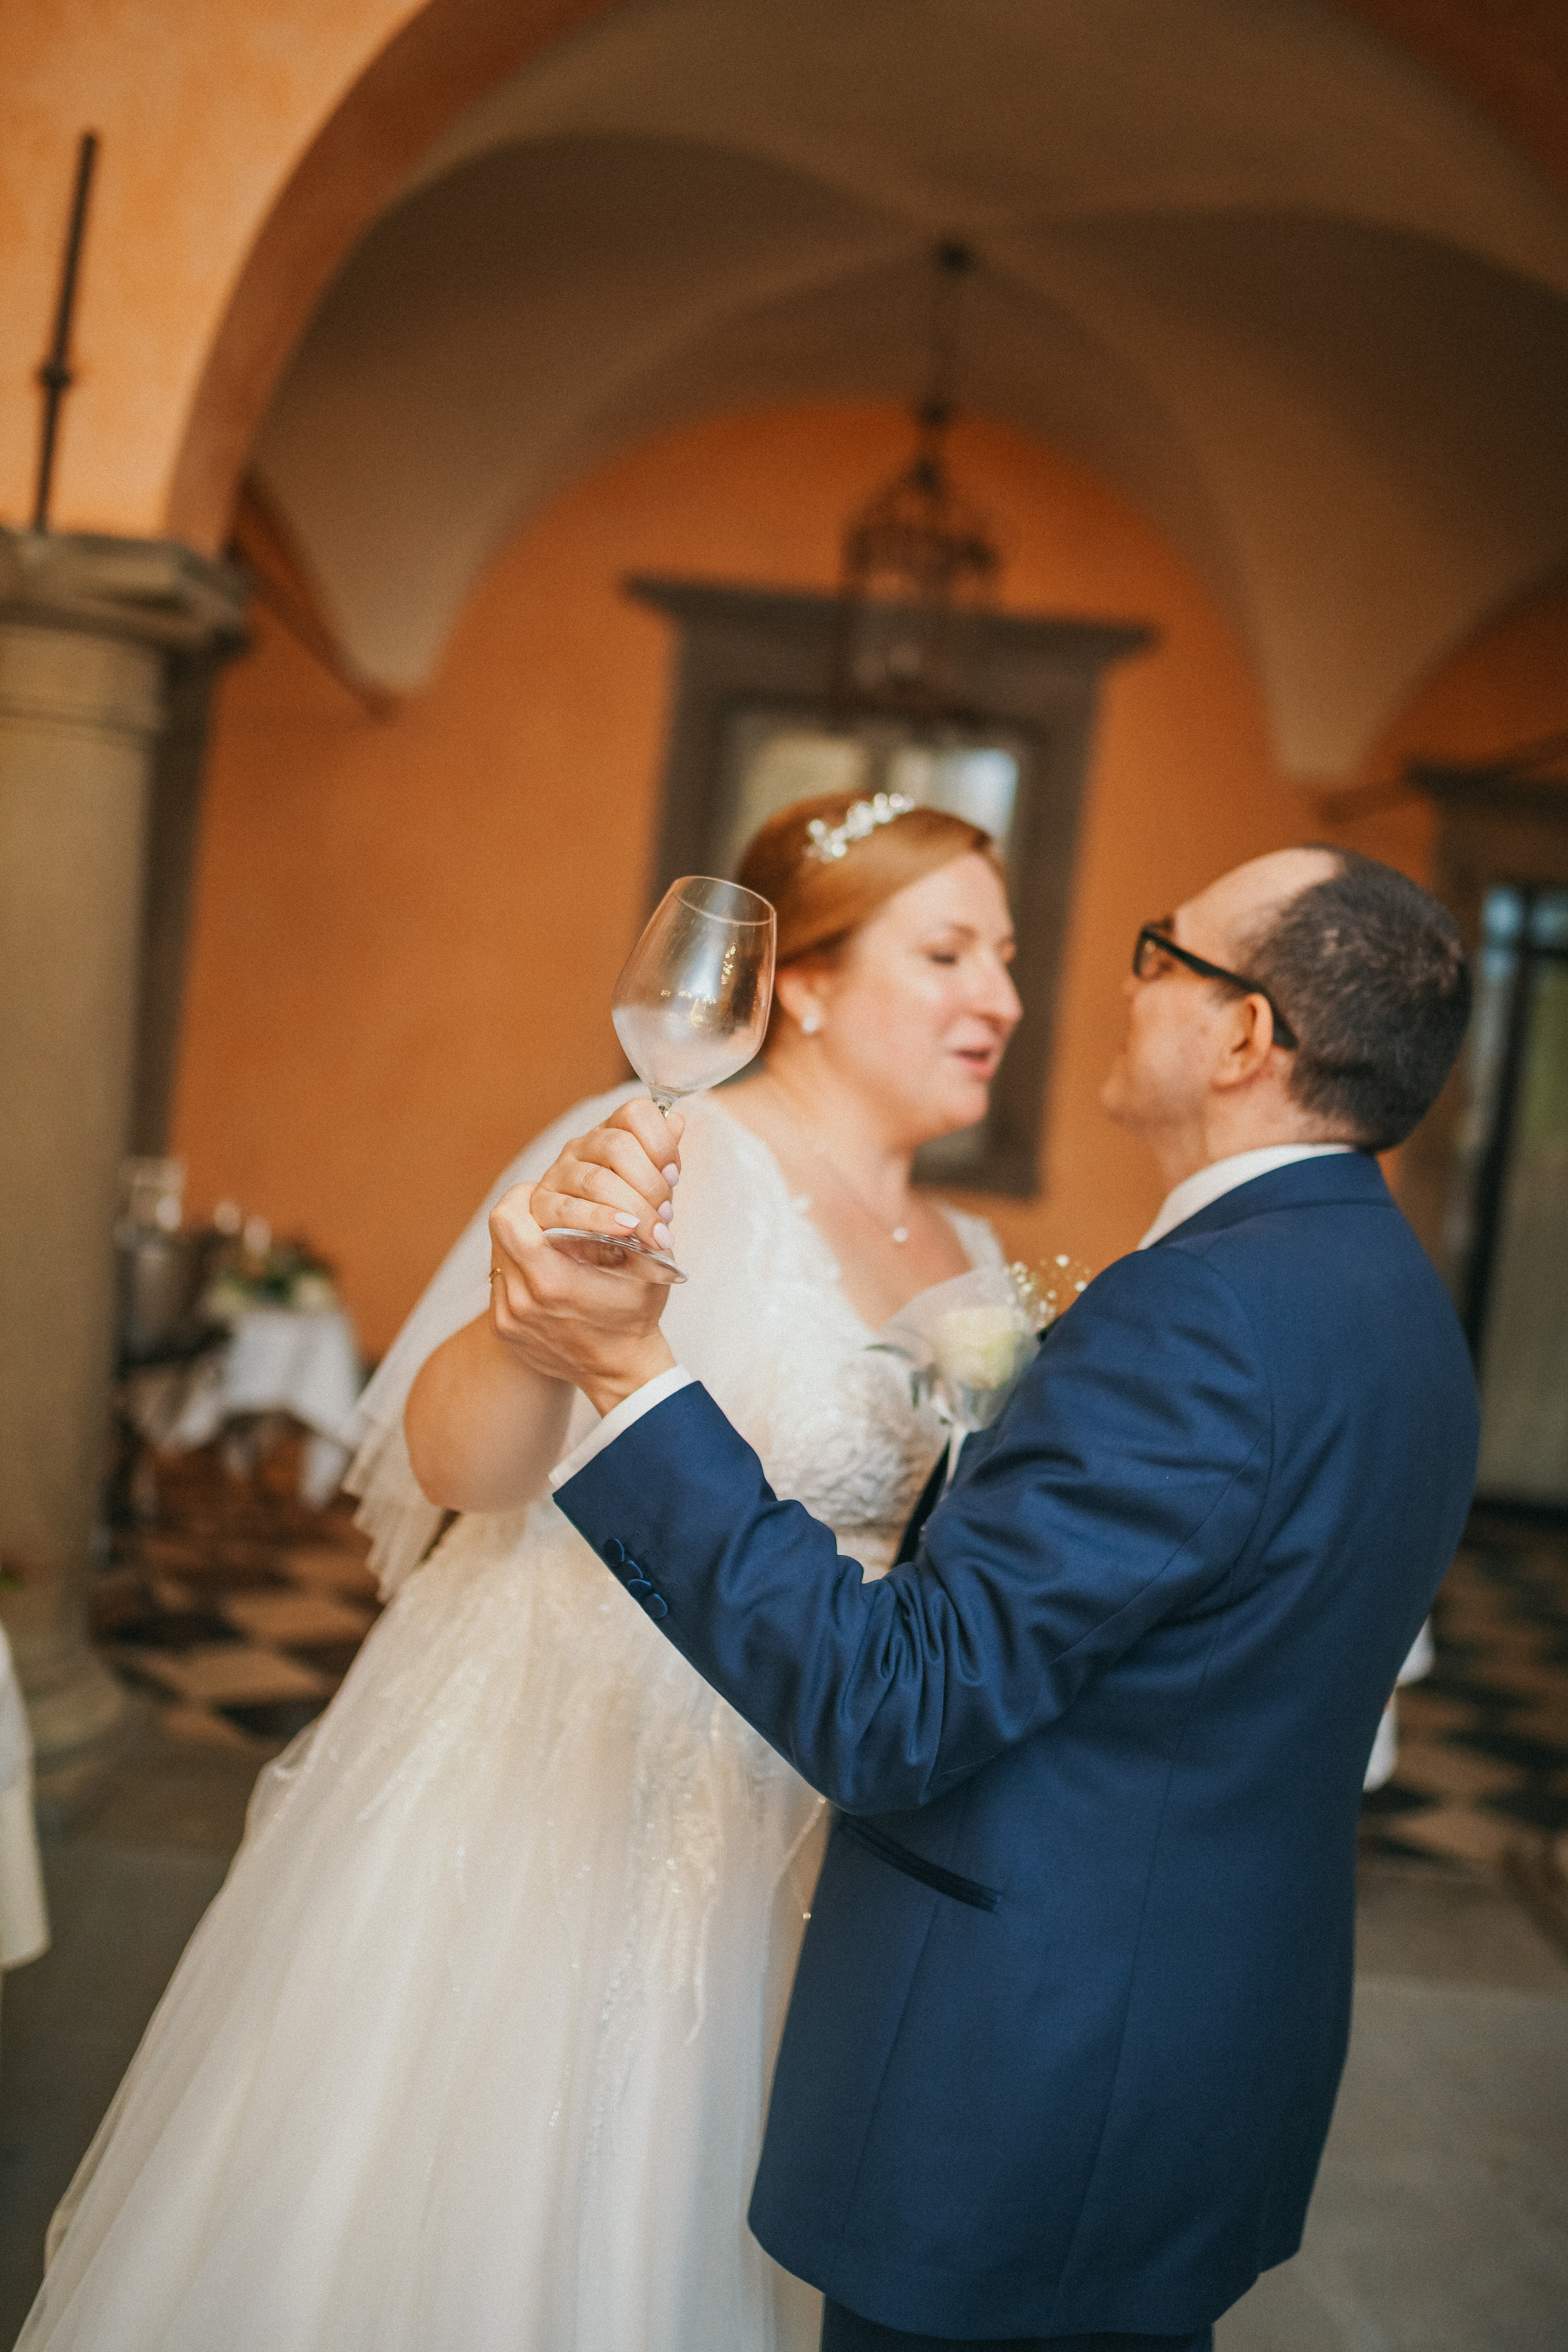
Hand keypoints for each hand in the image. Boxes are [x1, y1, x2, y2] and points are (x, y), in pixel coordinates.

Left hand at [488, 1182, 675, 1415]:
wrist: (620, 1373)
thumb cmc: (636, 1316)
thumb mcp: (647, 1269)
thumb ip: (633, 1228)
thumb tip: (625, 1188)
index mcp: (553, 1282)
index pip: (509, 1218)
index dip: (523, 1196)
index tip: (542, 1190)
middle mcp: (521, 1301)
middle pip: (498, 1231)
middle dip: (519, 1211)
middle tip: (541, 1206)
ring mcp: (508, 1318)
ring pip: (498, 1255)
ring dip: (518, 1239)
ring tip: (544, 1235)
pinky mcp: (503, 1328)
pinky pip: (501, 1282)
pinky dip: (518, 1267)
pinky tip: (543, 1268)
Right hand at [529, 1100, 683, 1256]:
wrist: (606, 1277)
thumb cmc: (630, 1228)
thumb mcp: (653, 1194)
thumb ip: (662, 1158)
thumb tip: (676, 1121)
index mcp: (611, 1135)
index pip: (636, 1114)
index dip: (661, 1142)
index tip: (674, 1175)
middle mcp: (581, 1148)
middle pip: (618, 1146)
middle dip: (650, 1184)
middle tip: (666, 1215)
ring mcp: (558, 1174)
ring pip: (597, 1180)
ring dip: (633, 1208)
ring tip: (653, 1234)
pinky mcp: (541, 1206)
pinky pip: (569, 1209)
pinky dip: (601, 1219)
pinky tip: (624, 1230)